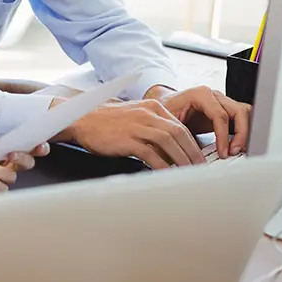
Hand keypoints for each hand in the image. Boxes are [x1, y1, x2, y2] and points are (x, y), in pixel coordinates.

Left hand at [0, 141, 50, 195]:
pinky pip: (3, 189)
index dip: (39, 149)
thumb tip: (22, 147)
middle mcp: (9, 166)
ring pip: (12, 176)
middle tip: (11, 154)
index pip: (30, 151)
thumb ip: (6, 148)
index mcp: (9, 152)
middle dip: (21, 158)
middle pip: (28, 164)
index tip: (40, 147)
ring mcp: (3, 180)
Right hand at [66, 99, 205, 169]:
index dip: (193, 144)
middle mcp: (147, 114)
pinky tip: (167, 175)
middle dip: (192, 153)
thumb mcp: (135, 118)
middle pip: (179, 133)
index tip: (199, 159)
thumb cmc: (107, 122)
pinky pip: (150, 153)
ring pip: (169, 142)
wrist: (81, 118)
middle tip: (200, 170)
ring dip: (182, 160)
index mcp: (152, 107)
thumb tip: (171, 150)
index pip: (180, 126)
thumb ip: (153, 129)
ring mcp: (137, 125)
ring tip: (189, 174)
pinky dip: (162, 165)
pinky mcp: (127, 139)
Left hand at [158, 86, 251, 158]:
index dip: (224, 136)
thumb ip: (176, 136)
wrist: (162, 104)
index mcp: (200, 95)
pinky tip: (238, 146)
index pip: (220, 115)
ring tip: (239, 150)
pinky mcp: (225, 110)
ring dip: (246, 132)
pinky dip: (244, 131)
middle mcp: (214, 96)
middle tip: (234, 152)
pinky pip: (242, 118)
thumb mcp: (167, 123)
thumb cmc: (164, 111)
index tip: (223, 153)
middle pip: (239, 111)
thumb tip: (182, 155)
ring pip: (245, 113)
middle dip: (241, 134)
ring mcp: (221, 101)